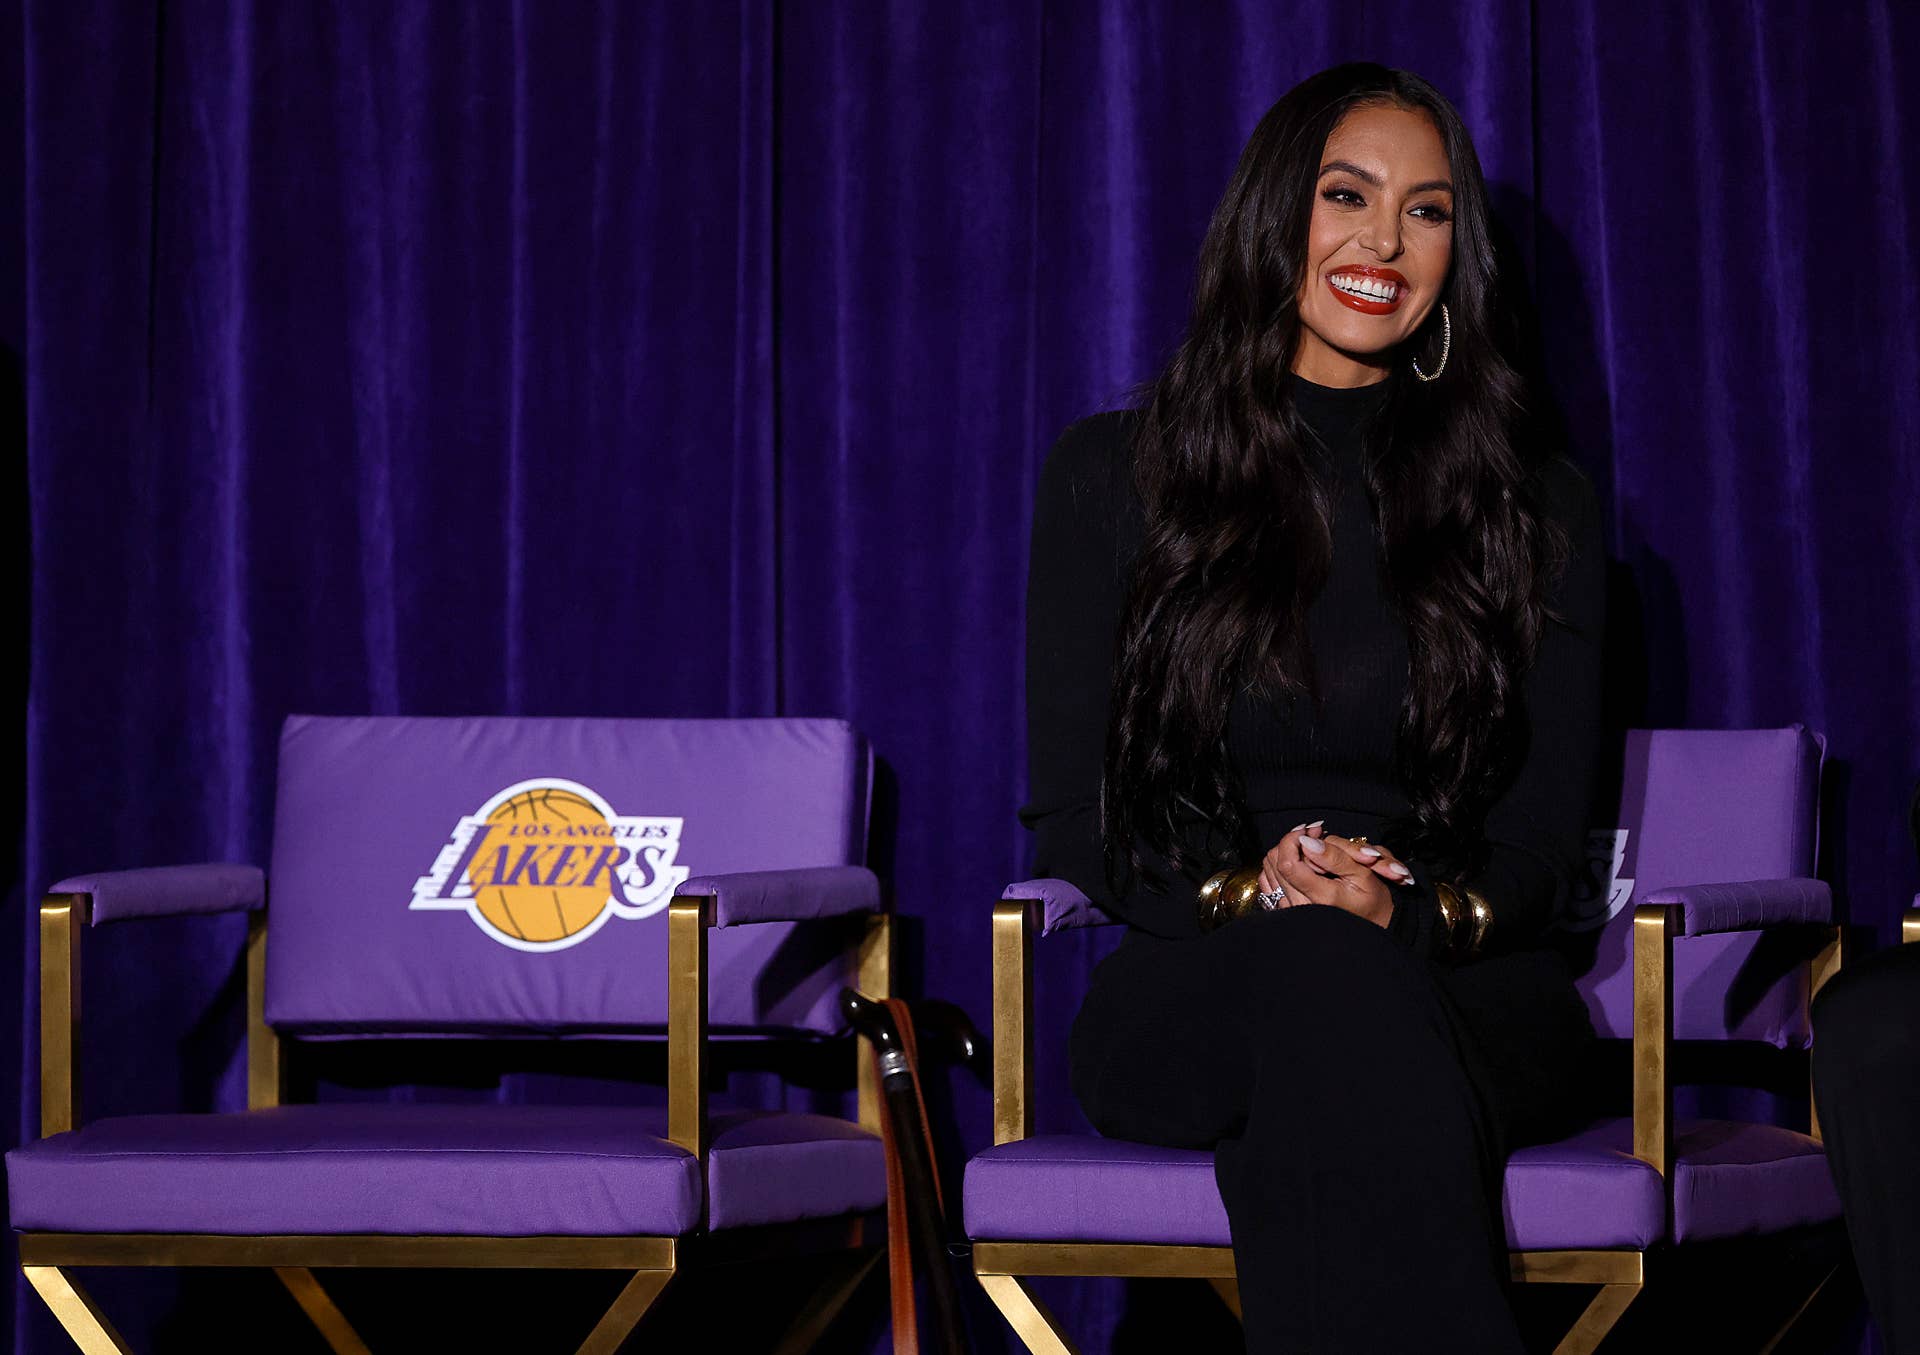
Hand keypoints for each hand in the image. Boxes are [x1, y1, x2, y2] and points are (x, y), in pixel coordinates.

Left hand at [1255, 822, 1414, 928]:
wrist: (1371, 924)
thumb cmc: (1371, 899)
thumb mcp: (1362, 874)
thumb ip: (1334, 856)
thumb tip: (1306, 841)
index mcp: (1320, 896)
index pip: (1287, 863)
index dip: (1292, 840)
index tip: (1307, 831)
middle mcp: (1301, 905)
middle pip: (1276, 861)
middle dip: (1292, 841)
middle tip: (1314, 834)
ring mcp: (1291, 908)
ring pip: (1269, 868)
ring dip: (1286, 851)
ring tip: (1310, 847)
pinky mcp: (1286, 908)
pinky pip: (1268, 881)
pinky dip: (1281, 866)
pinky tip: (1300, 863)